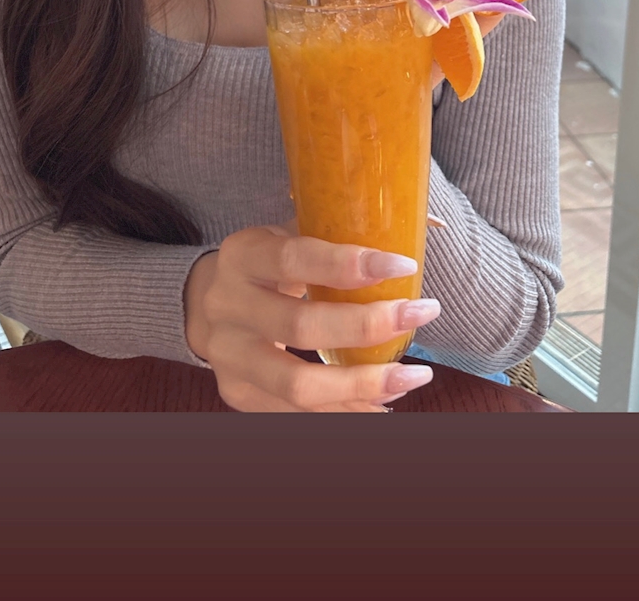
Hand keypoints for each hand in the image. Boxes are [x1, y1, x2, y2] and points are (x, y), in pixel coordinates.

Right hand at [184, 226, 439, 412]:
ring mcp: (228, 355)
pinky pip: (296, 413)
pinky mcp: (236, 393)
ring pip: (298, 385)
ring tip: (413, 376)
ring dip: (364, 384)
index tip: (404, 266)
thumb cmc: (268, 263)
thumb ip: (346, 230)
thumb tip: (432, 224)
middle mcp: (227, 305)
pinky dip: (344, 411)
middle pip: (300, 327)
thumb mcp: (291, 234)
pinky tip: (382, 401)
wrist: (206, 303)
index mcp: (243, 254)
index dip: (349, 264)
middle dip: (368, 326)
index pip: (295, 259)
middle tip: (422, 314)